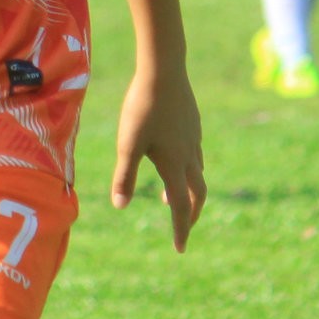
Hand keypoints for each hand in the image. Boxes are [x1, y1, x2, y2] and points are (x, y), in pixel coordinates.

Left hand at [109, 67, 204, 251]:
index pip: (182, 206)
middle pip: (198, 193)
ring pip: (197, 172)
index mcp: (175, 164)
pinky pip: (196, 154)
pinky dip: (189, 169)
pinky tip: (176, 159)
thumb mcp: (128, 144)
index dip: (181, 229)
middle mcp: (189, 155)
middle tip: (185, 227)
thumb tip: (120, 206)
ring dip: (189, 191)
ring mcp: (194, 138)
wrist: (164, 69)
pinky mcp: (193, 123)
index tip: (180, 249)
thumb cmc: (142, 107)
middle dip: (192, 214)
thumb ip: (125, 176)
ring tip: (172, 198)